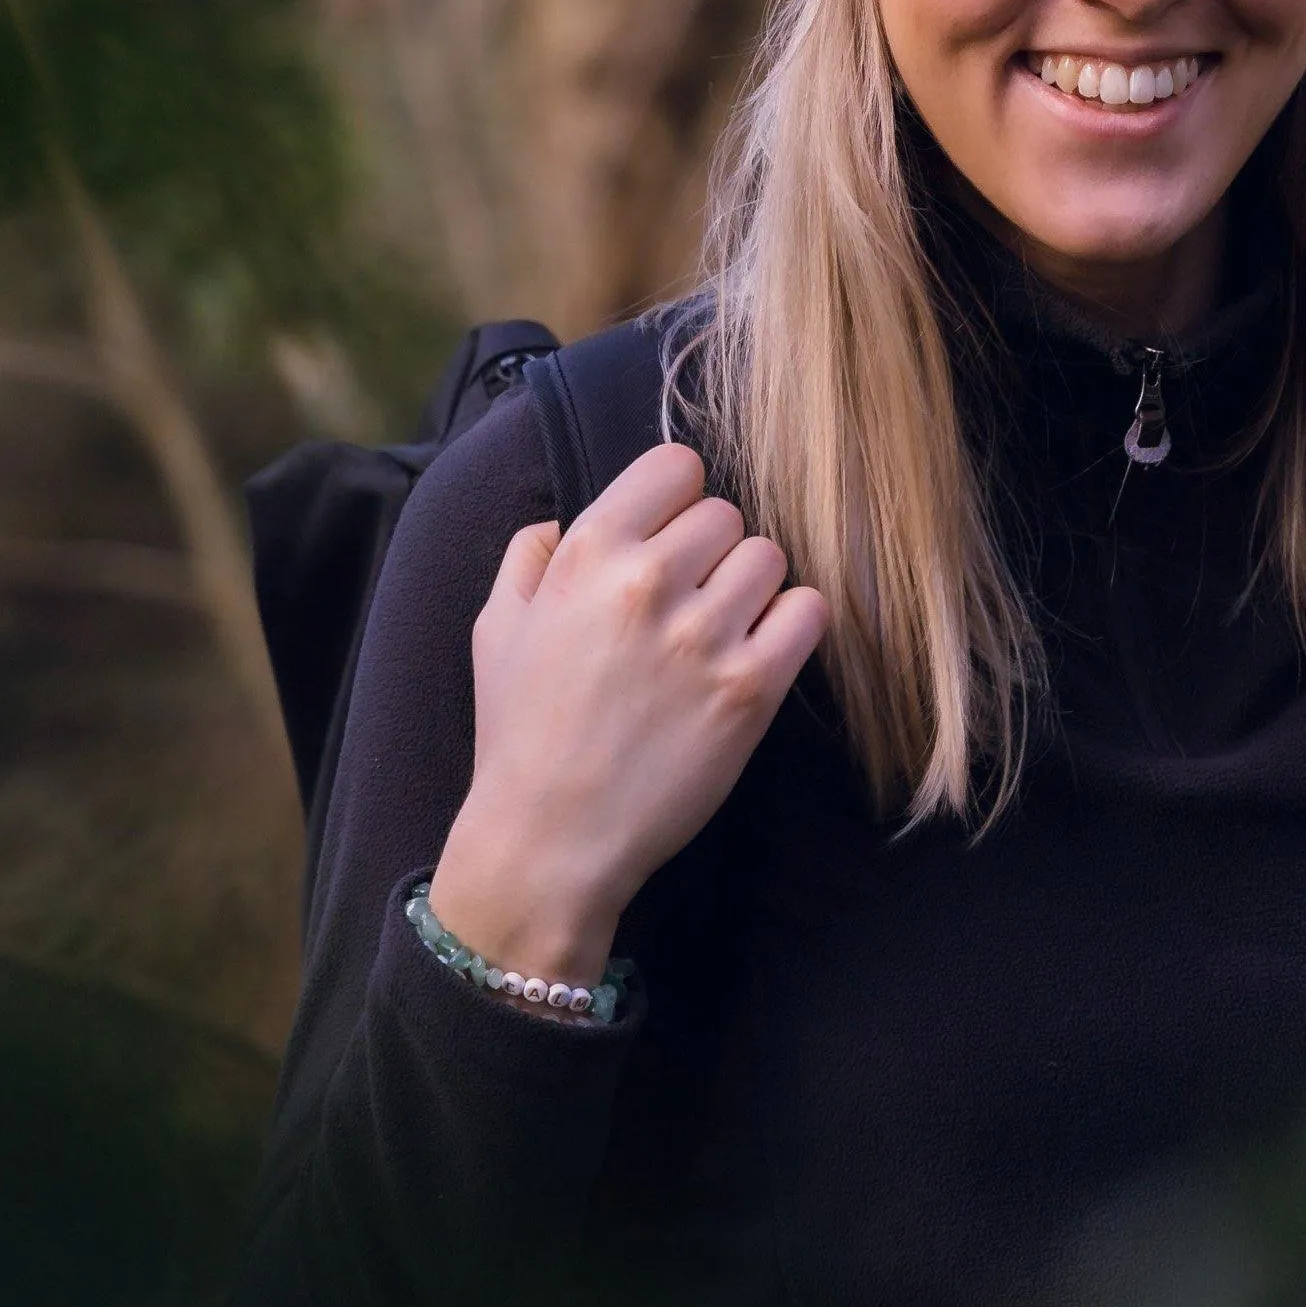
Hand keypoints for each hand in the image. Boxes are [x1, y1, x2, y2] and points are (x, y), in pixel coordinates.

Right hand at [431, 443, 829, 988]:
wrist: (549, 840)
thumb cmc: (521, 733)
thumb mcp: (497, 627)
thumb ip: (531, 554)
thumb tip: (565, 520)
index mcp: (587, 553)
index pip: (677, 466)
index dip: (677, 501)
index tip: (669, 540)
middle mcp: (646, 582)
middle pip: (727, 515)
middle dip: (712, 554)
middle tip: (690, 603)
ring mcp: (701, 636)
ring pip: (770, 558)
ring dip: (752, 590)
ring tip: (722, 633)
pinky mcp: (749, 690)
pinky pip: (808, 612)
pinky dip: (793, 627)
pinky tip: (759, 655)